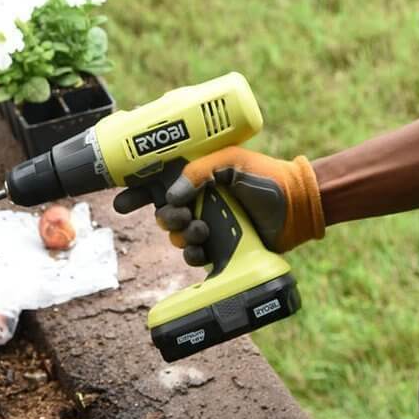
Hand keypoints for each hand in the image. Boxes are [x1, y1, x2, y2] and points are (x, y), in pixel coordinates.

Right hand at [112, 147, 325, 265]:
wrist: (297, 207)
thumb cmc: (267, 177)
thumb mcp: (232, 162)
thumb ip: (200, 172)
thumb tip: (172, 195)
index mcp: (197, 177)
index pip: (158, 183)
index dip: (136, 193)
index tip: (121, 202)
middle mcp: (199, 201)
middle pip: (163, 214)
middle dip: (165, 218)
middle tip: (179, 217)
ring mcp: (209, 225)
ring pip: (176, 237)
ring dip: (182, 236)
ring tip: (202, 231)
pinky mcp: (219, 249)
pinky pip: (193, 256)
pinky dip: (193, 254)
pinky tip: (203, 249)